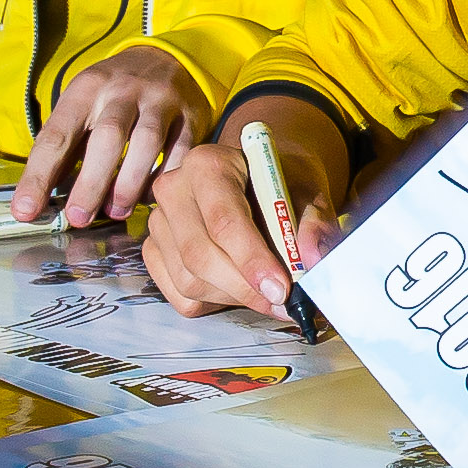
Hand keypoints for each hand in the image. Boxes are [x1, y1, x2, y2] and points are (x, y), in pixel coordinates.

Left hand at [20, 43, 207, 228]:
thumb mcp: (81, 108)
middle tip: (79, 217)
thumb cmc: (110, 95)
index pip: (57, 135)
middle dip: (91, 182)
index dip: (38, 176)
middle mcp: (122, 90)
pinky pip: (181, 150)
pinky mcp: (189, 114)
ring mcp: (159, 99)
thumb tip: (38, 202)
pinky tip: (149, 196)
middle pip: (107, 137)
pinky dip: (164, 176)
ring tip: (116, 212)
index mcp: (85, 89)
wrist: (163, 58)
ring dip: (129, 183)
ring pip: (147, 142)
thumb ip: (64, 152)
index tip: (26, 210)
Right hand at [146, 113, 350, 319]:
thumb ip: (314, 224)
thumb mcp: (308, 193)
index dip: (252, 260)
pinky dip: (215, 303)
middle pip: (199, 255)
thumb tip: (313, 260)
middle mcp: (173, 189)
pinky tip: (240, 288)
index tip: (280, 289)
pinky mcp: (153, 252)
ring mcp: (158, 223)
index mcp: (207, 164)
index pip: (224, 220)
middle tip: (282, 303)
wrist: (258, 179)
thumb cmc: (280, 184)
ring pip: (189, 280)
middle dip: (244, 288)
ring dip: (233, 298)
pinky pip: (180, 296)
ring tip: (266, 293)